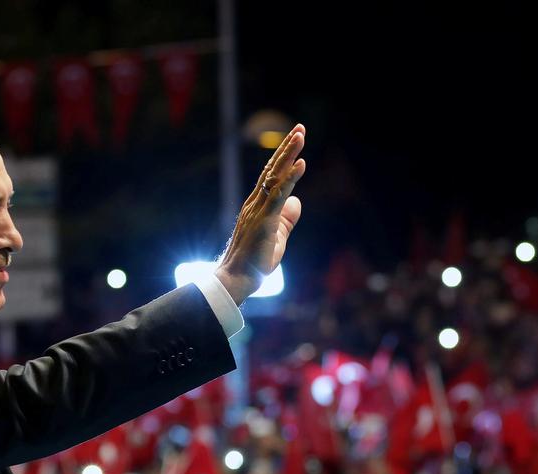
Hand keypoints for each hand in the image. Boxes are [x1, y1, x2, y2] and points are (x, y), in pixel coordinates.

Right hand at [215, 124, 306, 303]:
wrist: (236, 280)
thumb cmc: (253, 262)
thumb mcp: (276, 237)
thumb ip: (286, 219)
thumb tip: (298, 201)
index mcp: (257, 206)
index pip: (272, 176)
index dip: (284, 157)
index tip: (295, 139)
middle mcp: (255, 203)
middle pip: (272, 169)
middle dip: (287, 147)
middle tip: (300, 128)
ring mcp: (258, 211)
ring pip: (275, 177)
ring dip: (289, 155)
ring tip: (300, 136)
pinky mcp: (263, 221)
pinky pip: (278, 196)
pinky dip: (290, 179)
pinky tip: (301, 165)